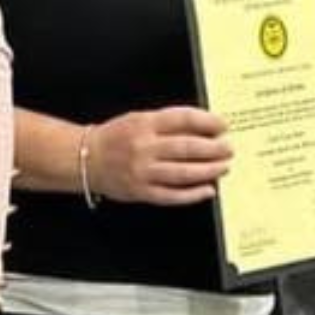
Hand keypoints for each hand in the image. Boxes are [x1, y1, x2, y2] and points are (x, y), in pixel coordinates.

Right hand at [88, 106, 231, 204]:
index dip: (207, 122)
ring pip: (183, 173)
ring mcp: (142, 172)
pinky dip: (193, 194)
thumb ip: (168, 123)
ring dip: (208, 171)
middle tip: (228, 149)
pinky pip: (172, 195)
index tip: (223, 125)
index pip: (183, 119)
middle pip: (187, 147)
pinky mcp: (141, 192)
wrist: (86, 159)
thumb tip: (203, 128)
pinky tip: (207, 190)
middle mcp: (144, 147)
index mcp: (144, 124)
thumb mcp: (139, 119)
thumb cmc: (116, 137)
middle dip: (213, 149)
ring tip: (224, 167)